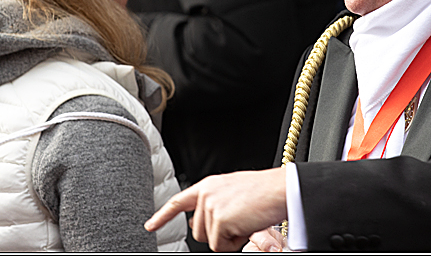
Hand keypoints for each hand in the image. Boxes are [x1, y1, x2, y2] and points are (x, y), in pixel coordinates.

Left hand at [145, 167, 286, 251]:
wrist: (280, 189)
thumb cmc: (264, 192)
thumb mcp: (232, 193)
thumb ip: (213, 204)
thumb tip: (196, 224)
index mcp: (208, 186)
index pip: (179, 202)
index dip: (163, 216)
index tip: (150, 226)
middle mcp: (206, 194)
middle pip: (197, 231)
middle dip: (218, 234)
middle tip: (240, 221)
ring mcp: (210, 206)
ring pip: (209, 240)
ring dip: (228, 238)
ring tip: (245, 220)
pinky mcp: (218, 219)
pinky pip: (220, 245)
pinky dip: (235, 241)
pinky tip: (247, 225)